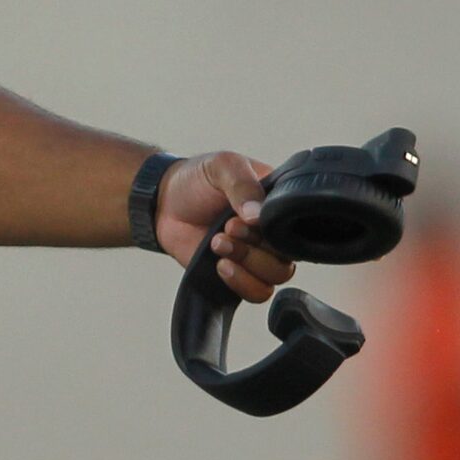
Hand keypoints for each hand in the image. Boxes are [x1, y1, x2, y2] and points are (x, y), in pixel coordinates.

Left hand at [155, 150, 295, 302]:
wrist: (162, 202)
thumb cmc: (196, 180)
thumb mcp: (222, 166)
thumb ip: (243, 185)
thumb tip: (257, 216)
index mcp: (278, 205)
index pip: (298, 226)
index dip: (274, 228)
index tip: (243, 218)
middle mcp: (273, 233)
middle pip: (289, 256)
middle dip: (256, 246)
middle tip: (227, 228)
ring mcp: (257, 255)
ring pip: (276, 276)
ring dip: (248, 264)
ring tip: (218, 243)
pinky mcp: (238, 273)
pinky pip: (257, 292)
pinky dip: (242, 282)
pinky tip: (220, 265)